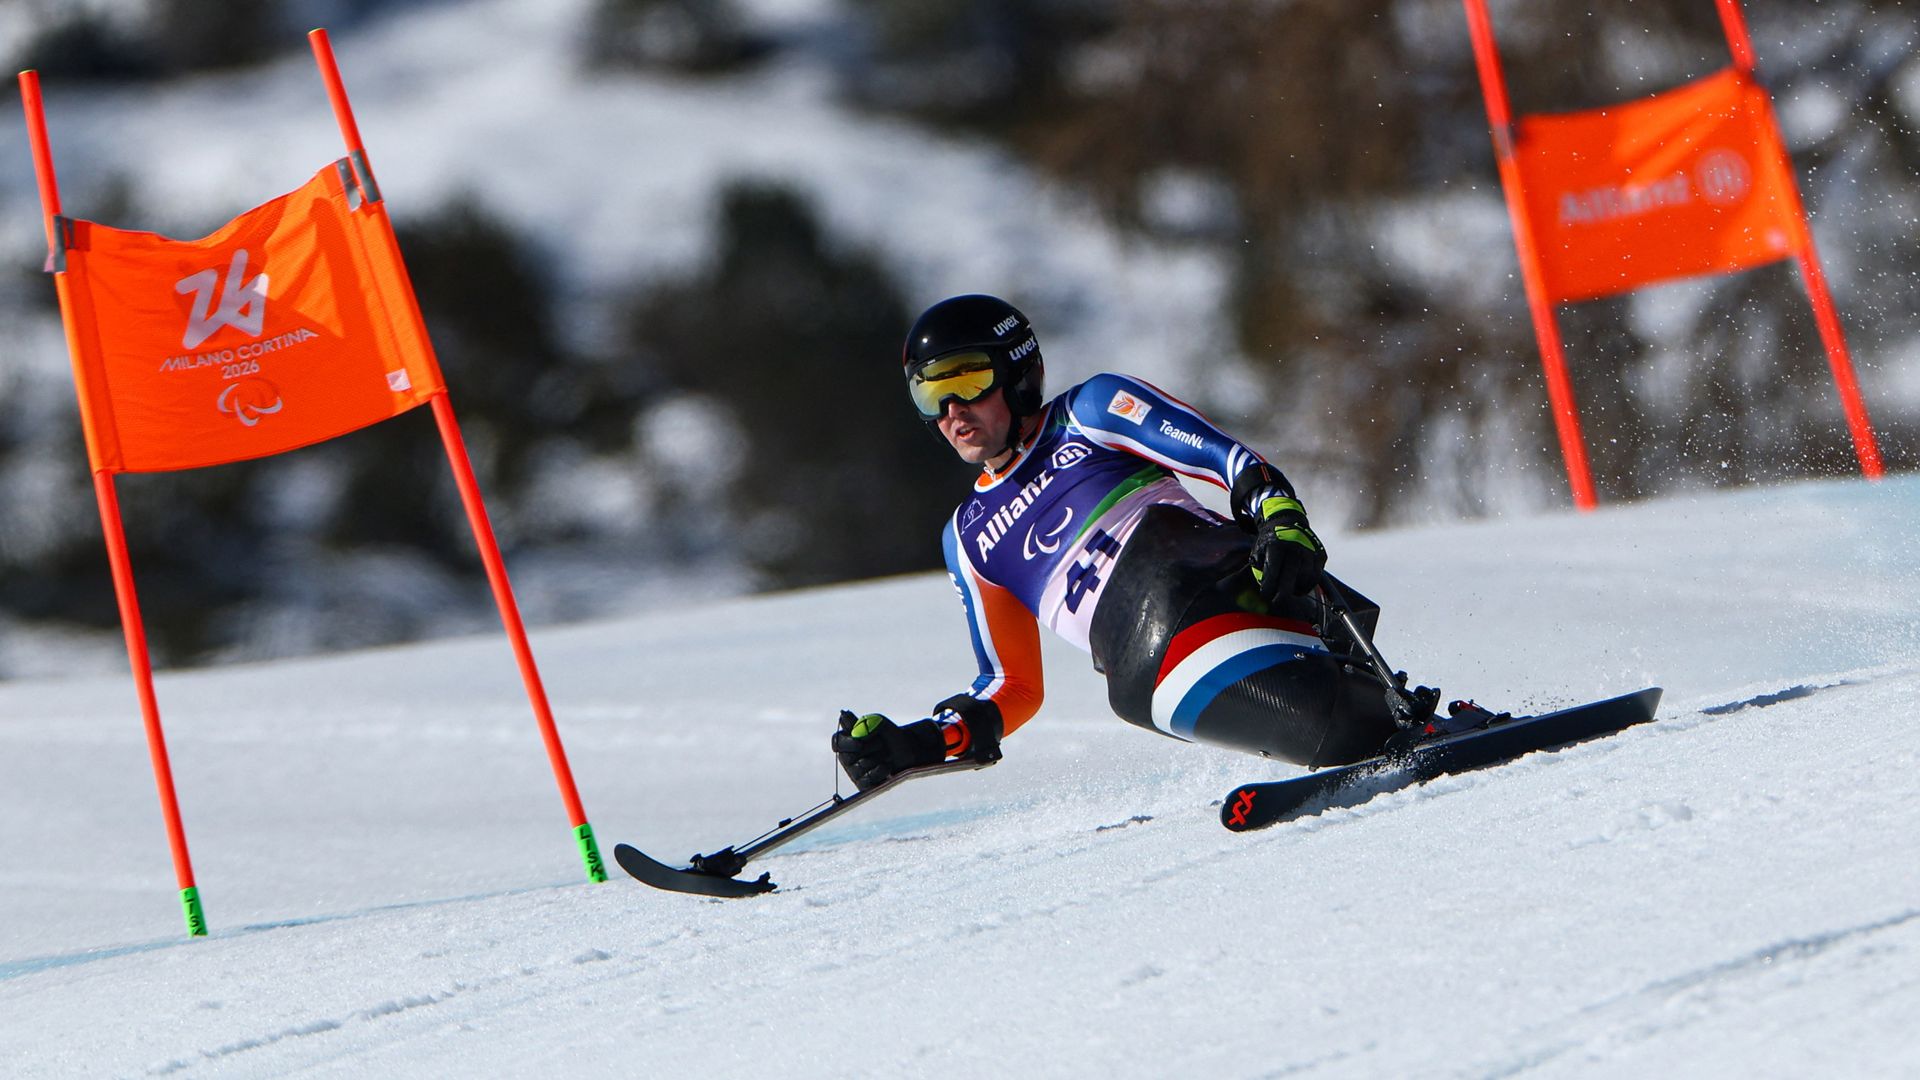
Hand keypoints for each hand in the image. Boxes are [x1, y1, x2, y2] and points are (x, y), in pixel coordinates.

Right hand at [832, 711, 947, 790]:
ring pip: (859, 769)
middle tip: (882, 744)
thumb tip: (843, 714)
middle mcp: (847, 758)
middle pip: (847, 757)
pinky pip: (866, 782)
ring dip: (877, 760)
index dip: (846, 744)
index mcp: (846, 740)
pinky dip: (879, 773)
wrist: (908, 750)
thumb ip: (861, 722)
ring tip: (887, 755)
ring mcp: (855, 772)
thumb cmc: (890, 734)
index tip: (859, 743)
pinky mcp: (864, 784)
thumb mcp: (878, 722)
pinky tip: (887, 766)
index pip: (837, 742)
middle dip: (868, 750)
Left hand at [1248, 494, 1325, 599]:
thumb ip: (1259, 567)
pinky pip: (1316, 576)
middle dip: (1283, 594)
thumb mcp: (1259, 548)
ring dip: (1296, 589)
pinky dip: (1308, 585)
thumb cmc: (1271, 540)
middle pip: (1291, 577)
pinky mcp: (1320, 555)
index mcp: (1277, 546)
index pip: (1273, 571)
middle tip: (1276, 602)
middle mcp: (1295, 548)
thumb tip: (1263, 587)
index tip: (1265, 595)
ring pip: (1305, 579)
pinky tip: (1300, 586)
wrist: (1289, 521)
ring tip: (1288, 591)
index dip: (1269, 586)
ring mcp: (1310, 552)